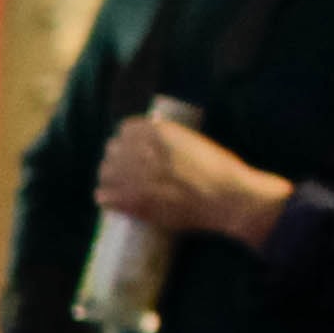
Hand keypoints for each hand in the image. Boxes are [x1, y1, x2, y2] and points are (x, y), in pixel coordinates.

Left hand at [93, 111, 294, 247]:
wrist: (228, 197)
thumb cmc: (220, 171)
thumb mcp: (193, 142)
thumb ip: (172, 140)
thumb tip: (156, 143)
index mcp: (158, 132)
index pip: (125, 130)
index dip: (127, 142)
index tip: (129, 151)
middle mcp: (143, 150)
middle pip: (112, 150)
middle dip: (117, 160)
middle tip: (123, 173)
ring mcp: (136, 175)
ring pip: (105, 173)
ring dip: (109, 179)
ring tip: (115, 188)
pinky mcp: (133, 200)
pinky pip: (104, 197)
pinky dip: (106, 200)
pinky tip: (111, 202)